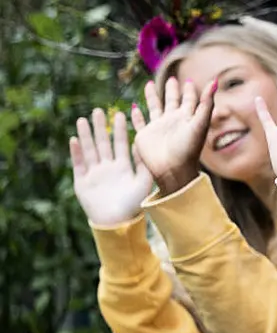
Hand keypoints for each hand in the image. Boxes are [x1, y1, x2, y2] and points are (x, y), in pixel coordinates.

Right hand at [70, 108, 152, 226]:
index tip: (120, 113)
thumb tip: (146, 144)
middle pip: (103, 143)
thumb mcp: (144, 181)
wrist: (118, 223)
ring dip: (86, 135)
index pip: (120, 143)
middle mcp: (108, 167)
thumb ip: (145, 163)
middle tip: (99, 110)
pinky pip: (79, 164)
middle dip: (101, 127)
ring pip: (90, 150)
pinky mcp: (82, 182)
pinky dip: (76, 152)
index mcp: (123, 166)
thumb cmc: (135, 204)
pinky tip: (74, 139)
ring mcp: (94, 173)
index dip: (120, 130)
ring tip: (83, 119)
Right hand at [132, 78, 215, 195]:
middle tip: (172, 78)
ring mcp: (159, 128)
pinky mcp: (145, 135)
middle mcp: (173, 121)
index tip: (188, 81)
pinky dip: (137, 115)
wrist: (173, 171)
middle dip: (172, 90)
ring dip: (152, 97)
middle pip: (172, 101)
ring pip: (154, 107)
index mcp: (187, 118)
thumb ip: (207, 102)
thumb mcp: (200, 123)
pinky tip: (134, 107)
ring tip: (149, 84)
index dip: (189, 91)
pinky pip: (140, 122)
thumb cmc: (189, 150)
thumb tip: (216, 80)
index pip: (189, 100)